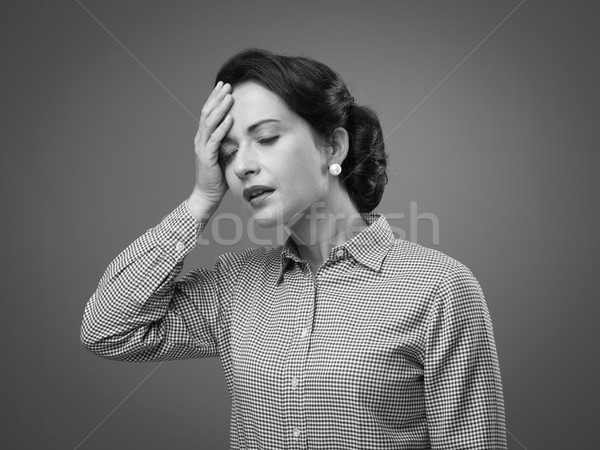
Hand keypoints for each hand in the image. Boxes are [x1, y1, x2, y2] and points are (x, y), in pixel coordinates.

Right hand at [188, 81, 233, 220]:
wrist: (207, 195)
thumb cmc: (219, 177)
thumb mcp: (225, 155)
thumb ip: (230, 142)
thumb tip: (242, 131)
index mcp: (204, 137)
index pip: (208, 113)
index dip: (215, 99)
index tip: (224, 86)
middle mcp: (200, 139)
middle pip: (207, 113)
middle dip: (217, 98)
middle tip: (226, 84)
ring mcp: (201, 148)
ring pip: (209, 123)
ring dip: (220, 108)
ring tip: (228, 96)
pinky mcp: (206, 158)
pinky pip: (214, 140)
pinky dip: (222, 128)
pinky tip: (230, 118)